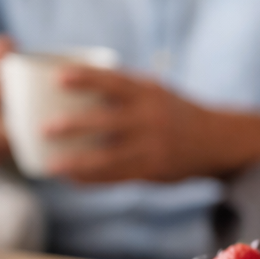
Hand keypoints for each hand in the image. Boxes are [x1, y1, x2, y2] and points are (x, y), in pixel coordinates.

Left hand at [42, 67, 219, 182]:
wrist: (216, 140)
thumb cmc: (173, 111)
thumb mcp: (154, 92)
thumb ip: (123, 90)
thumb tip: (76, 83)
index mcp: (148, 92)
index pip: (113, 81)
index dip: (85, 78)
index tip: (57, 77)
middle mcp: (150, 118)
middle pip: (106, 122)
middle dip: (74, 126)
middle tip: (44, 128)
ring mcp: (152, 146)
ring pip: (109, 157)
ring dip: (78, 163)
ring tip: (51, 166)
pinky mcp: (152, 171)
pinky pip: (117, 178)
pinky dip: (92, 181)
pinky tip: (72, 180)